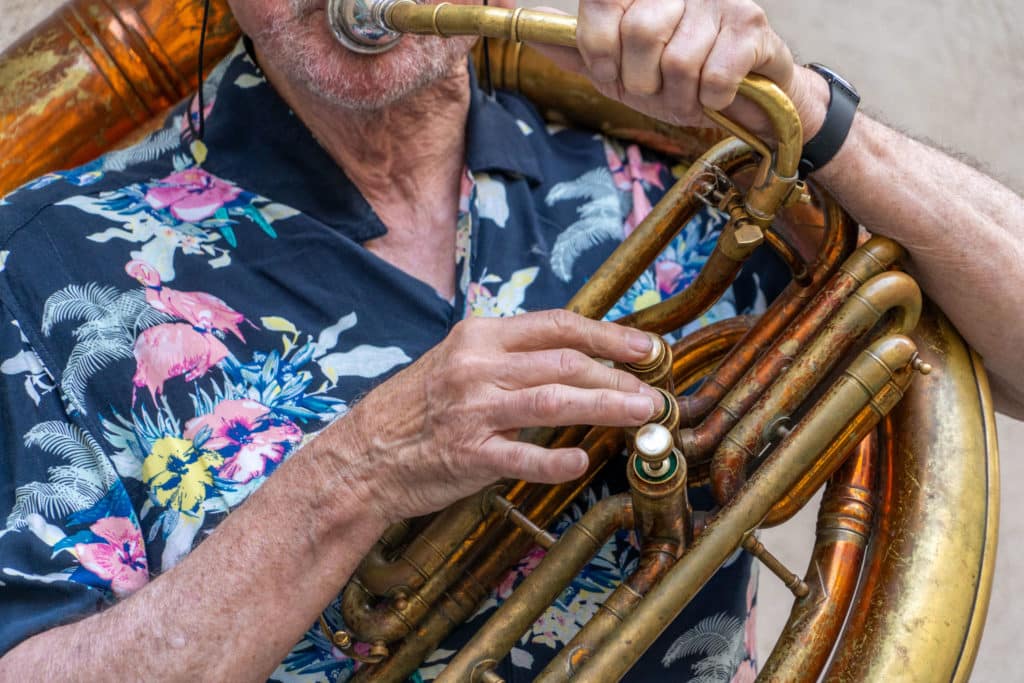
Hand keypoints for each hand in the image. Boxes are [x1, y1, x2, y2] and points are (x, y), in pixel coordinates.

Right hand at [323, 310, 662, 522]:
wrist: (363, 455)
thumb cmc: (417, 408)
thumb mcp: (458, 362)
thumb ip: (509, 355)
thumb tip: (574, 357)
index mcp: (479, 336)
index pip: (557, 325)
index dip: (608, 334)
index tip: (645, 346)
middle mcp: (477, 366)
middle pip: (565, 363)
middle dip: (618, 376)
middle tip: (653, 390)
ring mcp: (472, 411)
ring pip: (554, 401)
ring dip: (606, 407)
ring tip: (642, 413)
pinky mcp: (467, 455)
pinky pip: (521, 457)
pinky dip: (555, 461)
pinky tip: (581, 462)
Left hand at [532, 0, 827, 141]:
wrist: (744, 103)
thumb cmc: (677, 82)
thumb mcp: (619, 71)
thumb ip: (577, 50)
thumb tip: (526, 29)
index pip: (602, 0)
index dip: (598, 45)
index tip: (609, 70)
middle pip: (640, 30)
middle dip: (641, 80)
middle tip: (656, 89)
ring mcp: (719, 2)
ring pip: (678, 60)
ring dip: (679, 97)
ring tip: (688, 96)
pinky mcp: (752, 27)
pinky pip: (713, 77)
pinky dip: (710, 100)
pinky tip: (718, 95)